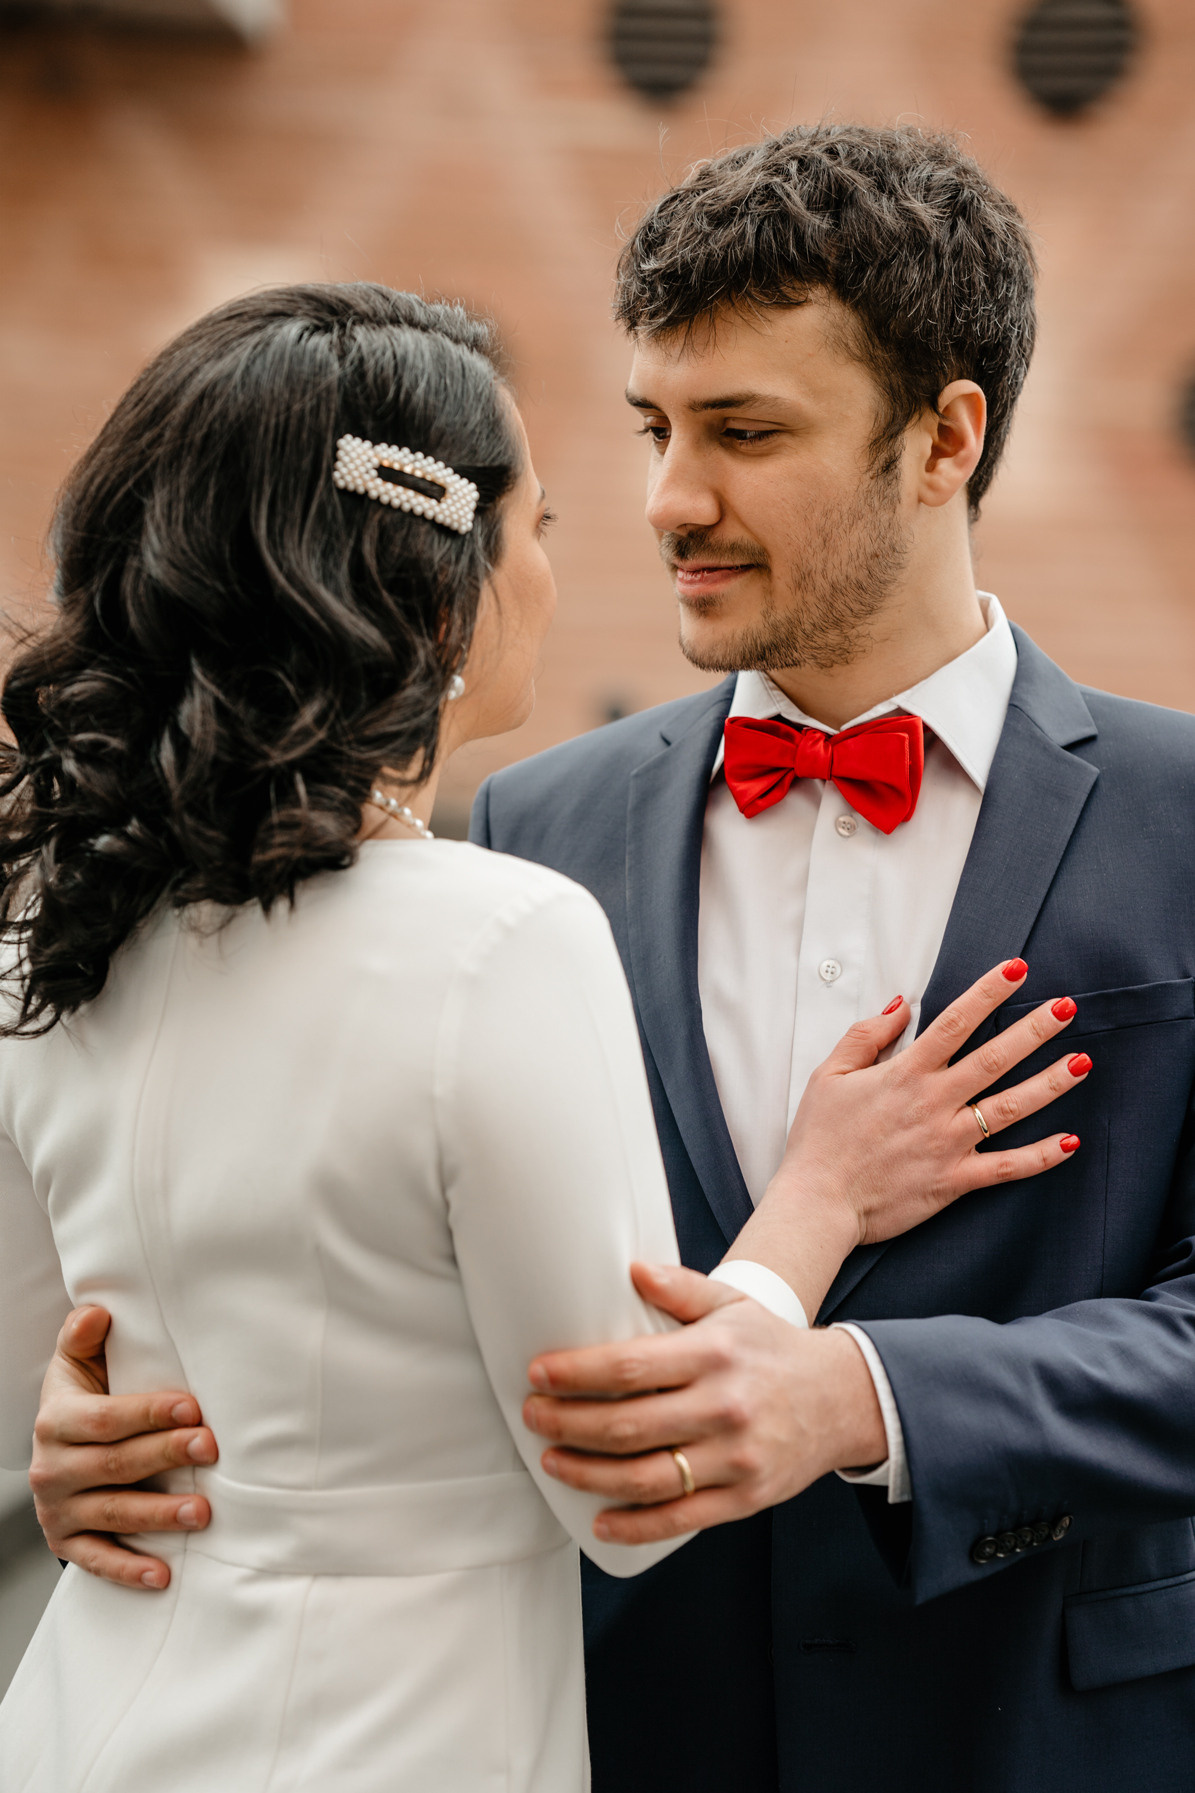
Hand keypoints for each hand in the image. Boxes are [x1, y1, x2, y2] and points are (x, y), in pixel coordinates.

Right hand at [30, 1306, 216, 1589]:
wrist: (57, 1447)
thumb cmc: (83, 1399)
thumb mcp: (76, 1364)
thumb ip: (83, 1337)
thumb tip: (97, 1312)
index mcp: (57, 1420)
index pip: (105, 1419)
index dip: (148, 1413)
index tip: (192, 1408)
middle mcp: (53, 1468)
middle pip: (115, 1464)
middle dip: (165, 1455)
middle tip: (210, 1448)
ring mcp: (59, 1510)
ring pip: (113, 1513)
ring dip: (159, 1514)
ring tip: (203, 1512)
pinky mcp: (67, 1542)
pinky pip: (98, 1560)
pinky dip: (130, 1570)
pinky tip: (163, 1574)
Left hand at [525, 1264, 883, 1542]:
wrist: (843, 1398)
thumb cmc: (772, 1347)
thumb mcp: (733, 1305)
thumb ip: (681, 1289)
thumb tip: (631, 1270)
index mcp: (714, 1354)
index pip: (630, 1366)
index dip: (576, 1373)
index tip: (538, 1374)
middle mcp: (723, 1406)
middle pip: (627, 1425)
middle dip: (567, 1423)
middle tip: (533, 1416)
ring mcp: (735, 1457)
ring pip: (645, 1477)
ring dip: (587, 1473)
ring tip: (552, 1460)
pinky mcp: (745, 1498)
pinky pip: (680, 1518)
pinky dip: (634, 1525)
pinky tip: (599, 1518)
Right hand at [728, 959, 1086, 1318]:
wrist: (817, 1202)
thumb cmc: (819, 1140)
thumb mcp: (828, 1075)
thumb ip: (865, 1036)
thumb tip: (898, 1006)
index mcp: (905, 1074)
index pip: (955, 1022)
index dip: (988, 992)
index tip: (1016, 969)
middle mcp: (934, 1103)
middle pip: (994, 1058)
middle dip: (1033, 1030)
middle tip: (1065, 1007)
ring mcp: (948, 1143)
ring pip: (1010, 1107)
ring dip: (1049, 1083)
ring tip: (1081, 1061)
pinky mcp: (954, 1181)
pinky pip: (1006, 1167)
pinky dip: (1041, 1156)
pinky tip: (1070, 1141)